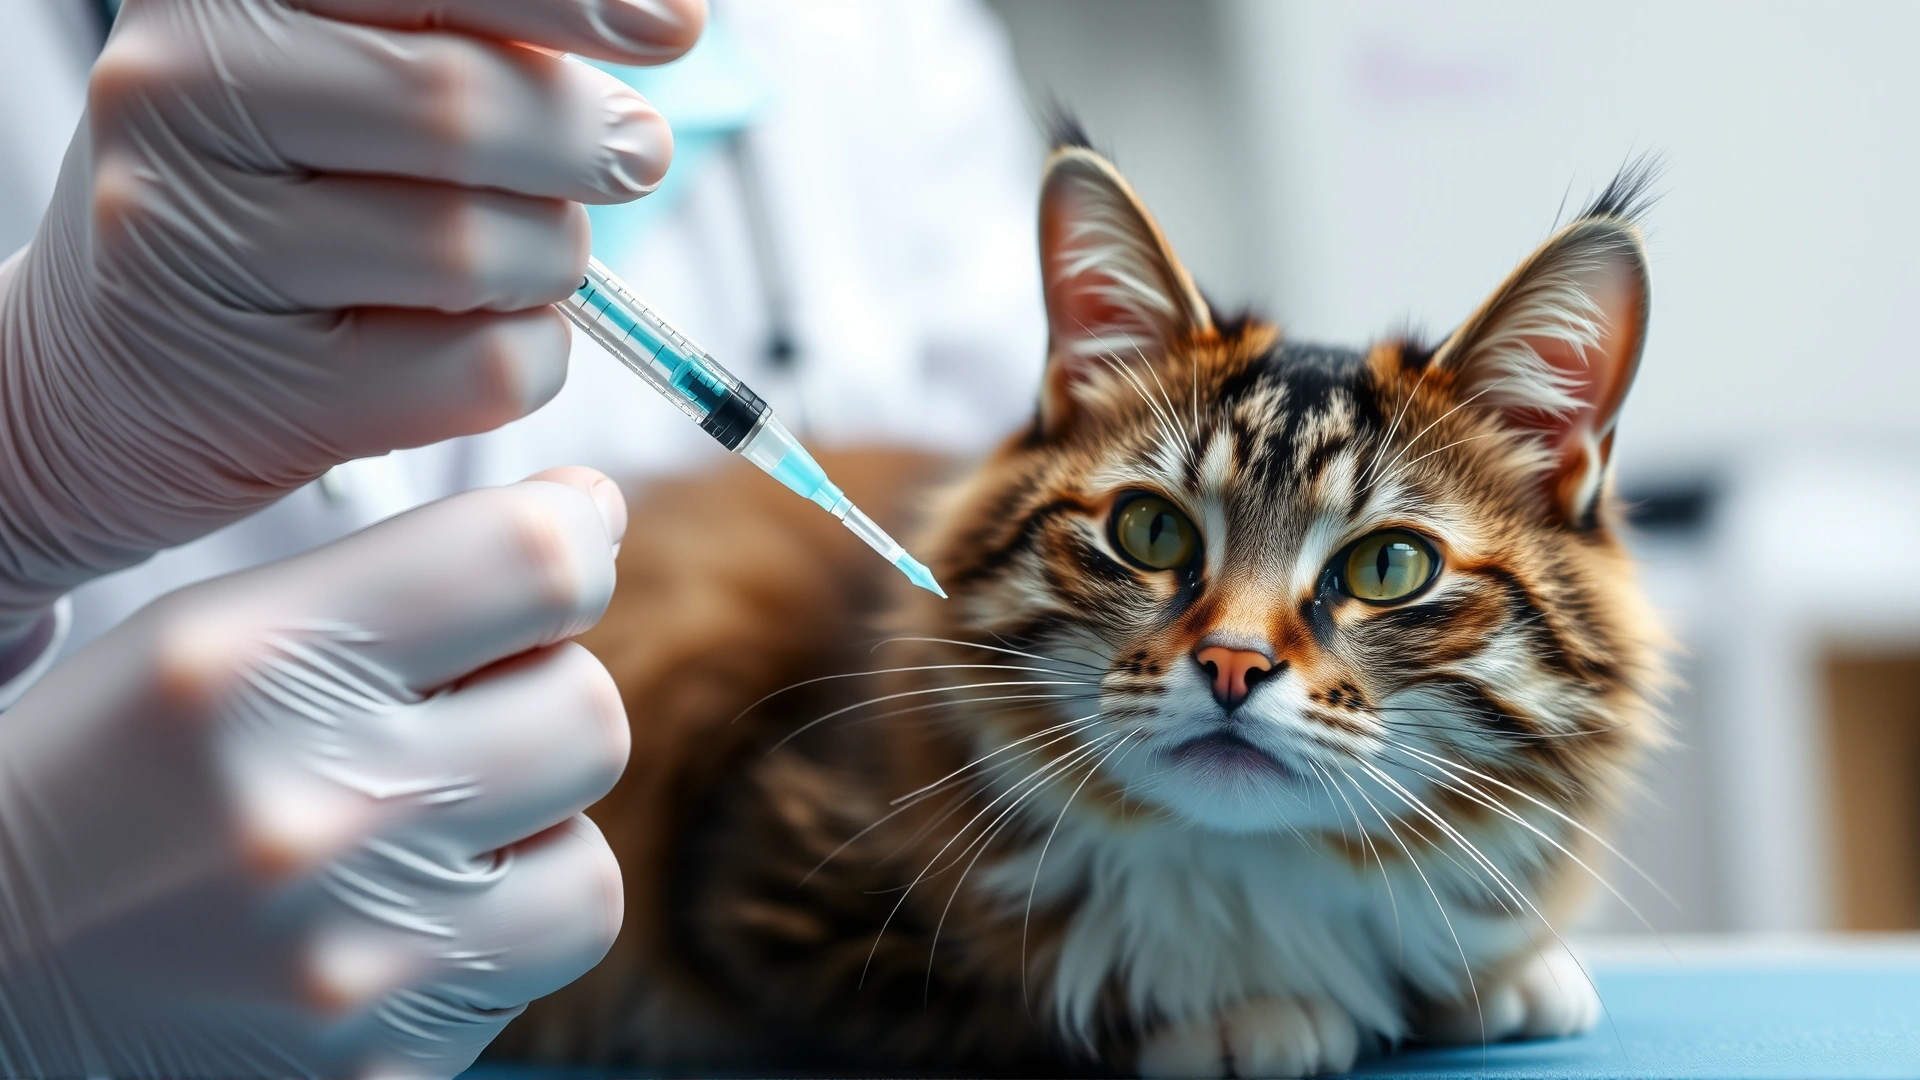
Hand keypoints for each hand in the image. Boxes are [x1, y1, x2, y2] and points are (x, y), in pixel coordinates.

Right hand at [0, 0, 703, 637]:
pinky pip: (485, 368)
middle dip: (589, 141)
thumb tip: (661, 16)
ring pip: (485, 249)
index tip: (674, 28)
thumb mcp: (331, 70)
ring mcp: (207, 247)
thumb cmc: (266, 201)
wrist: (106, 374)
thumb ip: (463, 32)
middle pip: (464, 105)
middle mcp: (178, 92)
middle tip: (630, 156)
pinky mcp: (266, 391)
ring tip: (526, 259)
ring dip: (554, 262)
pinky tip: (482, 340)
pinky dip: (532, 358)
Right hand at [0, 467, 630, 1077]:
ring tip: (431, 828)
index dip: (574, 544)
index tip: (564, 554)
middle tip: (464, 712)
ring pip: (588, 862)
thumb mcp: (208, 640)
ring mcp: (345, 962)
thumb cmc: (103, 786)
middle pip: (588, 714)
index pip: (534, 564)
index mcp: (249, 670)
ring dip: (533, 833)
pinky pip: (536, 964)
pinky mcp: (376, 1067)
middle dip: (545, 699)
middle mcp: (306, 814)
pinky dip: (500, 928)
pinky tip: (406, 913)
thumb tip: (588, 516)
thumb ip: (407, 574)